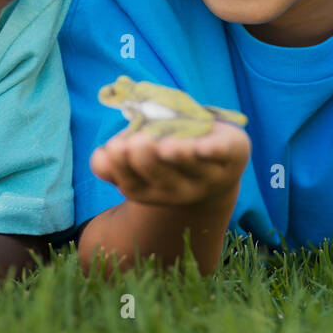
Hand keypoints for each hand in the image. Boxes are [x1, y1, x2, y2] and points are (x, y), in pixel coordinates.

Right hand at [90, 122, 250, 207]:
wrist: (220, 161)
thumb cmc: (170, 153)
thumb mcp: (141, 151)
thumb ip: (118, 157)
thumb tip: (100, 158)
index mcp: (153, 190)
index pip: (134, 186)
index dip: (121, 169)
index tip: (113, 148)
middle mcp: (180, 190)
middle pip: (162, 181)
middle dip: (147, 161)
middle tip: (136, 142)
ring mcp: (208, 177)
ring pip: (192, 169)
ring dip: (178, 158)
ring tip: (165, 146)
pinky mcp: (232, 157)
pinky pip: (222, 155)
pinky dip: (213, 151)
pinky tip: (203, 148)